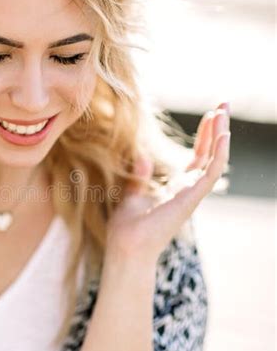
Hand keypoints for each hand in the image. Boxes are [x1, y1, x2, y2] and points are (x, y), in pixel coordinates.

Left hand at [105, 102, 230, 263]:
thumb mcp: (132, 194)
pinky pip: (211, 172)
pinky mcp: (191, 198)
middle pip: (209, 153)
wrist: (127, 246)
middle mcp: (189, 189)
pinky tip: (222, 135)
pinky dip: (219, 154)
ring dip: (220, 135)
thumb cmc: (128, 228)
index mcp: (178, 188)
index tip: (211, 113)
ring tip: (223, 112)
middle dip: (217, 128)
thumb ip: (139, 176)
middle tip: (224, 104)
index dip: (205, 135)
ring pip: (214, 159)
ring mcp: (192, 194)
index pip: (198, 156)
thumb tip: (141, 154)